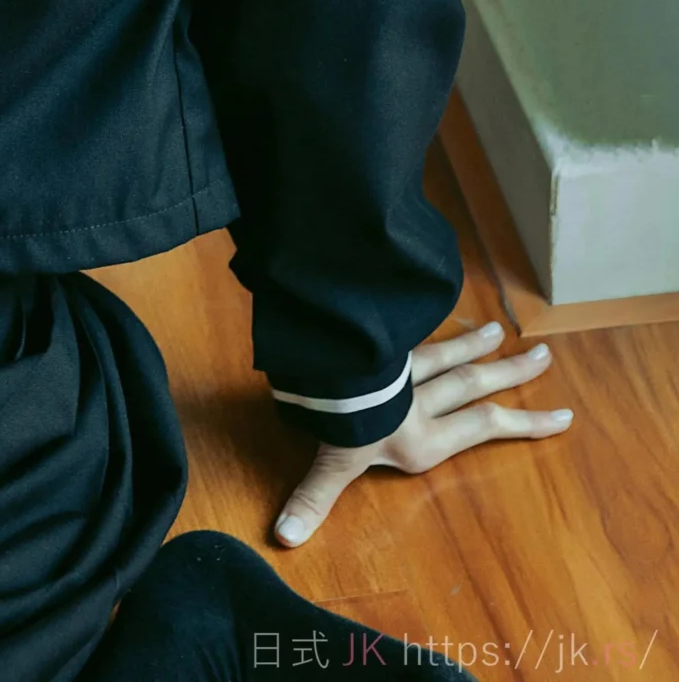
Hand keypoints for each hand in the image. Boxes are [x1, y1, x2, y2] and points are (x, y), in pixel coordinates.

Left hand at [272, 320, 572, 546]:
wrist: (331, 370)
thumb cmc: (340, 423)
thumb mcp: (332, 466)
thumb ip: (315, 497)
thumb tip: (285, 536)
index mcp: (424, 439)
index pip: (486, 427)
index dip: (527, 423)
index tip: (563, 416)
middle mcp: (423, 403)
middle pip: (474, 384)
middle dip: (511, 373)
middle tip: (544, 356)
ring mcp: (406, 369)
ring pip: (449, 355)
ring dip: (475, 344)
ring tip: (501, 332)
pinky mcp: (388, 344)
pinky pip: (417, 336)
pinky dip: (436, 328)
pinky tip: (444, 313)